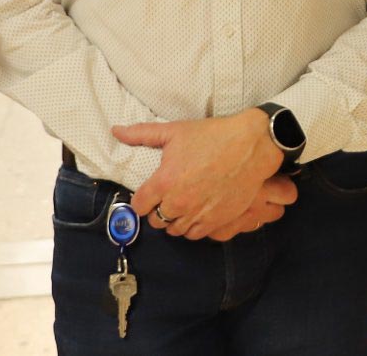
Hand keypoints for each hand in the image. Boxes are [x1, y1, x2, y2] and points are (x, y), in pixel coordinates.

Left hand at [117, 111, 281, 241]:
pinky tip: (196, 212)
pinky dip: (192, 227)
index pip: (139, 206)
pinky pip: (194, 235)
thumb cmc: (212, 136)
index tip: (148, 194)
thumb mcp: (175, 131)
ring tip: (182, 205)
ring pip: (175, 230)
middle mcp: (178, 203)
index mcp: (164, 182)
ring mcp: (198, 215)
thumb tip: (116, 131)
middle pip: (156, 221)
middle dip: (158, 210)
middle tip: (167, 197)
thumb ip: (141, 134)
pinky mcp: (216, 221)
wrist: (250, 146)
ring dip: (175, 220)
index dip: (141, 200)